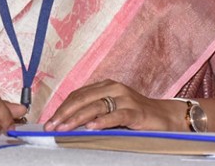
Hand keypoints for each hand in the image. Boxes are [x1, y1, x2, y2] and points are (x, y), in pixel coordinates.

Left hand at [44, 79, 182, 131]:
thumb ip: (94, 112)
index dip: (62, 107)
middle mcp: (114, 88)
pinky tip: (91, 128)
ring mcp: (125, 98)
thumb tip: (68, 123)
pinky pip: (116, 115)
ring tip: (64, 128)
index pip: (78, 94)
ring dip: (77, 118)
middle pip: (83, 98)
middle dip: (65, 113)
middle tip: (52, 126)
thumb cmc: (136, 115)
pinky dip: (102, 121)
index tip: (49, 121)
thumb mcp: (112, 110)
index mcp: (106, 85)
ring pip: (96, 106)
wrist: (165, 117)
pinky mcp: (136, 111)